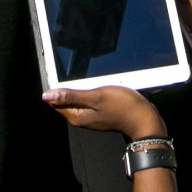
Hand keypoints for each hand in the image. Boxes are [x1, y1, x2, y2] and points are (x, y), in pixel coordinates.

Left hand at [44, 84, 165, 139]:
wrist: (145, 118)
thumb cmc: (122, 107)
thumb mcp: (96, 97)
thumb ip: (71, 96)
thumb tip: (46, 96)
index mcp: (77, 117)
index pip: (56, 103)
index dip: (56, 89)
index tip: (59, 74)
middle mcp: (82, 118)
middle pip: (67, 100)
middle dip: (69, 87)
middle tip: (77, 73)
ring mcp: (92, 116)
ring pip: (79, 99)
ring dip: (82, 88)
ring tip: (91, 78)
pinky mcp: (101, 113)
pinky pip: (90, 100)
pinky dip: (92, 91)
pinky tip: (99, 84)